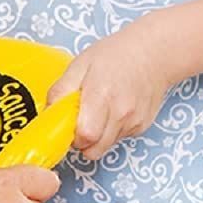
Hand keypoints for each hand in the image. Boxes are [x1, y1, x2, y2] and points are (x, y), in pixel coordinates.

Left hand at [47, 19, 172, 159]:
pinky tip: (113, 109)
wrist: (154, 53)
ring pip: (105, 146)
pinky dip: (111, 130)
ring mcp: (134, 122)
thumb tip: (48, 112)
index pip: (85, 136)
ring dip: (97, 136)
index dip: (72, 135)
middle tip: (80, 120)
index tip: (68, 124)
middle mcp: (121, 113)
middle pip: (94, 150)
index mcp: (102, 96)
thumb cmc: (117, 55)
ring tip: (98, 111)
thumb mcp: (80, 65)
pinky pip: (118, 138)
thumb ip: (61, 91)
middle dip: (82, 141)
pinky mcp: (142, 127)